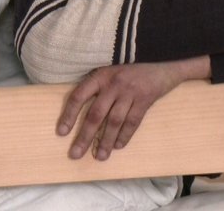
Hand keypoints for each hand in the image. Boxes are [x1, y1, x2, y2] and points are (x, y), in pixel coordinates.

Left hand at [56, 57, 209, 160]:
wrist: (163, 67)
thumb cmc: (131, 74)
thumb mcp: (111, 75)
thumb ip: (97, 89)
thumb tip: (77, 115)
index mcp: (101, 76)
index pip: (79, 96)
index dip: (69, 115)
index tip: (61, 133)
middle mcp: (114, 83)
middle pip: (96, 114)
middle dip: (84, 137)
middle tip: (75, 154)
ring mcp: (130, 91)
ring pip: (114, 121)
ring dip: (105, 141)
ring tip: (100, 157)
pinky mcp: (145, 99)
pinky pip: (133, 121)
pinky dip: (125, 136)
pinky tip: (118, 146)